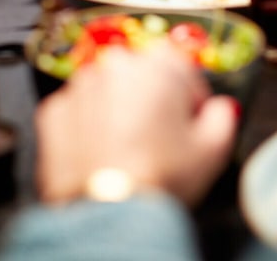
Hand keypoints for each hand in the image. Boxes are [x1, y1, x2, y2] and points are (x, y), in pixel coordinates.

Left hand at [35, 46, 239, 206]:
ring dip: (116, 109)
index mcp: (159, 64)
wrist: (108, 212)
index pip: (180, 66)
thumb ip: (223, 116)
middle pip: (141, 74)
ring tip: (127, 148)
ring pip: (106, 90)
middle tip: (158, 136)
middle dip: (150, 98)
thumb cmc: (161, 177)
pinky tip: (101, 153)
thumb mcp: (213, 149)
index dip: (189, 94)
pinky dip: (86, 126)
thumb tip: (221, 109)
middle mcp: (118, 65)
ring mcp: (81, 86)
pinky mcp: (53, 112)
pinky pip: (77, 111)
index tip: (191, 119)